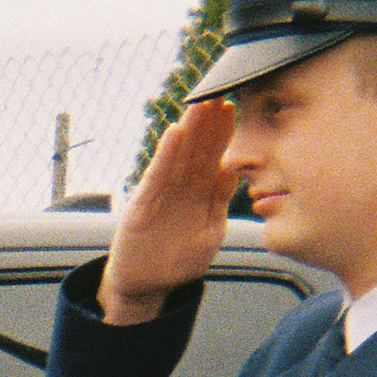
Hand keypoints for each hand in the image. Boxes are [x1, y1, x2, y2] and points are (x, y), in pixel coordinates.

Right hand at [102, 98, 236, 322]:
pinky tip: (174, 133)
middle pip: (197, 148)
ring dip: (189, 129)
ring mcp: (162, 194)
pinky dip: (166, 155)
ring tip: (199, 105)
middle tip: (217, 92)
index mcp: (201, 193)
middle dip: (207, 121)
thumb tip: (230, 172)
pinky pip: (158, 175)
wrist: (146, 284)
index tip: (233, 107)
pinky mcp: (144, 204)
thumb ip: (218, 203)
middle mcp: (182, 187)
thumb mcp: (209, 233)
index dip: (223, 132)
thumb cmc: (178, 261)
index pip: (214, 156)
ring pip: (179, 155)